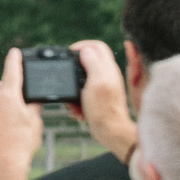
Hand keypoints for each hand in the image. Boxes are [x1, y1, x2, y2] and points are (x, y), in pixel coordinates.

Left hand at [0, 48, 43, 179]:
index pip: (12, 71)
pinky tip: (8, 126)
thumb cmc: (22, 143)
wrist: (4, 165)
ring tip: (16, 113)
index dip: (15, 60)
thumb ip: (34, 105)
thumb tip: (33, 98)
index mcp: (8, 96)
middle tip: (18, 94)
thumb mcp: (35, 121)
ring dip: (2, 100)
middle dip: (6, 85)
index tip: (15, 51)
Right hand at [72, 40, 135, 161]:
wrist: (111, 133)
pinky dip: (78, 100)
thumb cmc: (105, 110)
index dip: (82, 46)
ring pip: (84, 78)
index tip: (70, 54)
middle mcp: (107, 75)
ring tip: (72, 100)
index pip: (97, 46)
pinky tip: (77, 110)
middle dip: (75, 69)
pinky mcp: (99, 99)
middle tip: (68, 76)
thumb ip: (92, 63)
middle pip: (89, 61)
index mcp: (108, 68)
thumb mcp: (96, 82)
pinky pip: (84, 93)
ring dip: (74, 88)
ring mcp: (104, 87)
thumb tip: (85, 50)